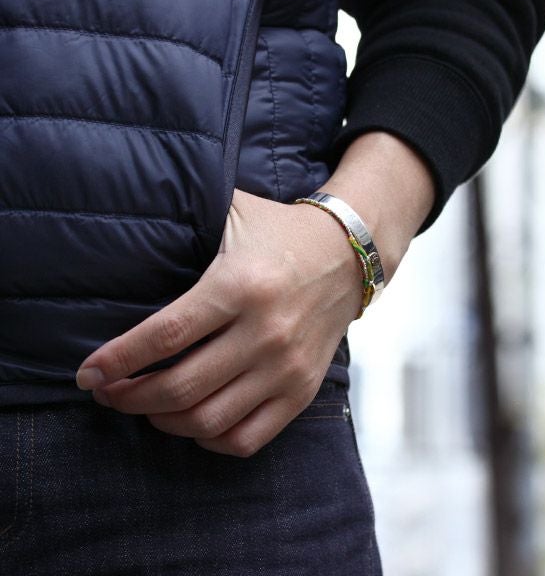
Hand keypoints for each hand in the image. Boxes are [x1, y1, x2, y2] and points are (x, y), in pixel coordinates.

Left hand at [75, 188, 362, 456]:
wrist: (348, 255)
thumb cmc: (281, 234)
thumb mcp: (233, 213)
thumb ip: (184, 215)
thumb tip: (126, 219)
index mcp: (240, 286)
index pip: (164, 336)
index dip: (117, 361)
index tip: (88, 374)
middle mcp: (265, 332)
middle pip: (180, 386)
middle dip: (129, 398)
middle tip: (109, 392)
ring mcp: (287, 367)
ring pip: (209, 420)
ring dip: (164, 422)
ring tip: (146, 406)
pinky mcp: (303, 390)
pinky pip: (248, 438)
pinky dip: (211, 440)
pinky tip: (194, 421)